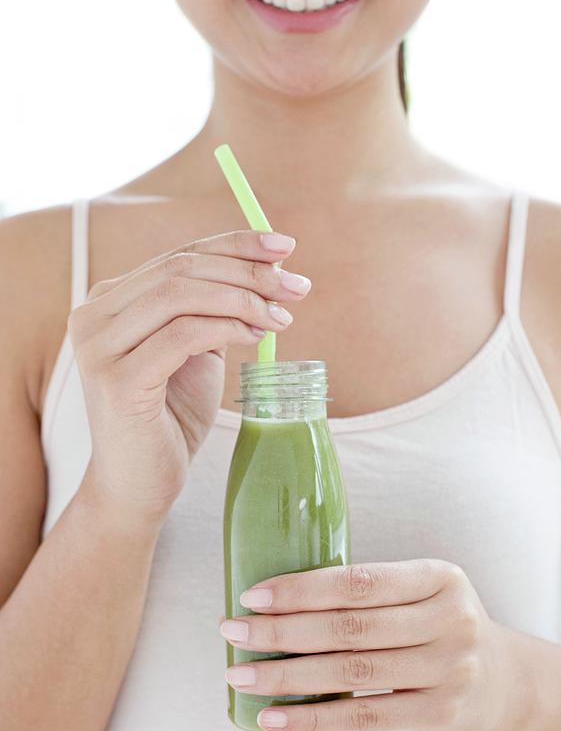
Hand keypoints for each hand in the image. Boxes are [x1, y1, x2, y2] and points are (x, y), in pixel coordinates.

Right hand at [68, 229, 310, 527]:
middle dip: (248, 271)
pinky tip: (256, 336)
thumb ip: (211, 309)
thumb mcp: (194, 351)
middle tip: (297, 286)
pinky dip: (227, 327)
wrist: (139, 486)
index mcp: (110, 301)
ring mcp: (99, 347)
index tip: (286, 246)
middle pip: (181, 267)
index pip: (179, 254)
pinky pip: (183, 334)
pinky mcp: (116, 380)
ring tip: (282, 317)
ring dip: (243, 298)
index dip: (236, 244)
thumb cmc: (169, 418)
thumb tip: (267, 269)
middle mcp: (94, 315)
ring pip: (181, 294)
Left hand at [219, 560, 519, 730]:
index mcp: (438, 576)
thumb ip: (371, 592)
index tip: (254, 596)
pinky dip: (314, 720)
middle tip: (234, 631)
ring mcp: (449, 668)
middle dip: (283, 631)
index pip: (358, 581)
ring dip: (288, 676)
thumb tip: (281, 597)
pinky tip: (274, 718)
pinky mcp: (441, 713)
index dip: (302, 589)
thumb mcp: (423, 591)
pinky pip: (365, 718)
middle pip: (350, 627)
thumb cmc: (442, 624)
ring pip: (351, 672)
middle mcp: (448, 618)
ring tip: (242, 676)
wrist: (504, 679)